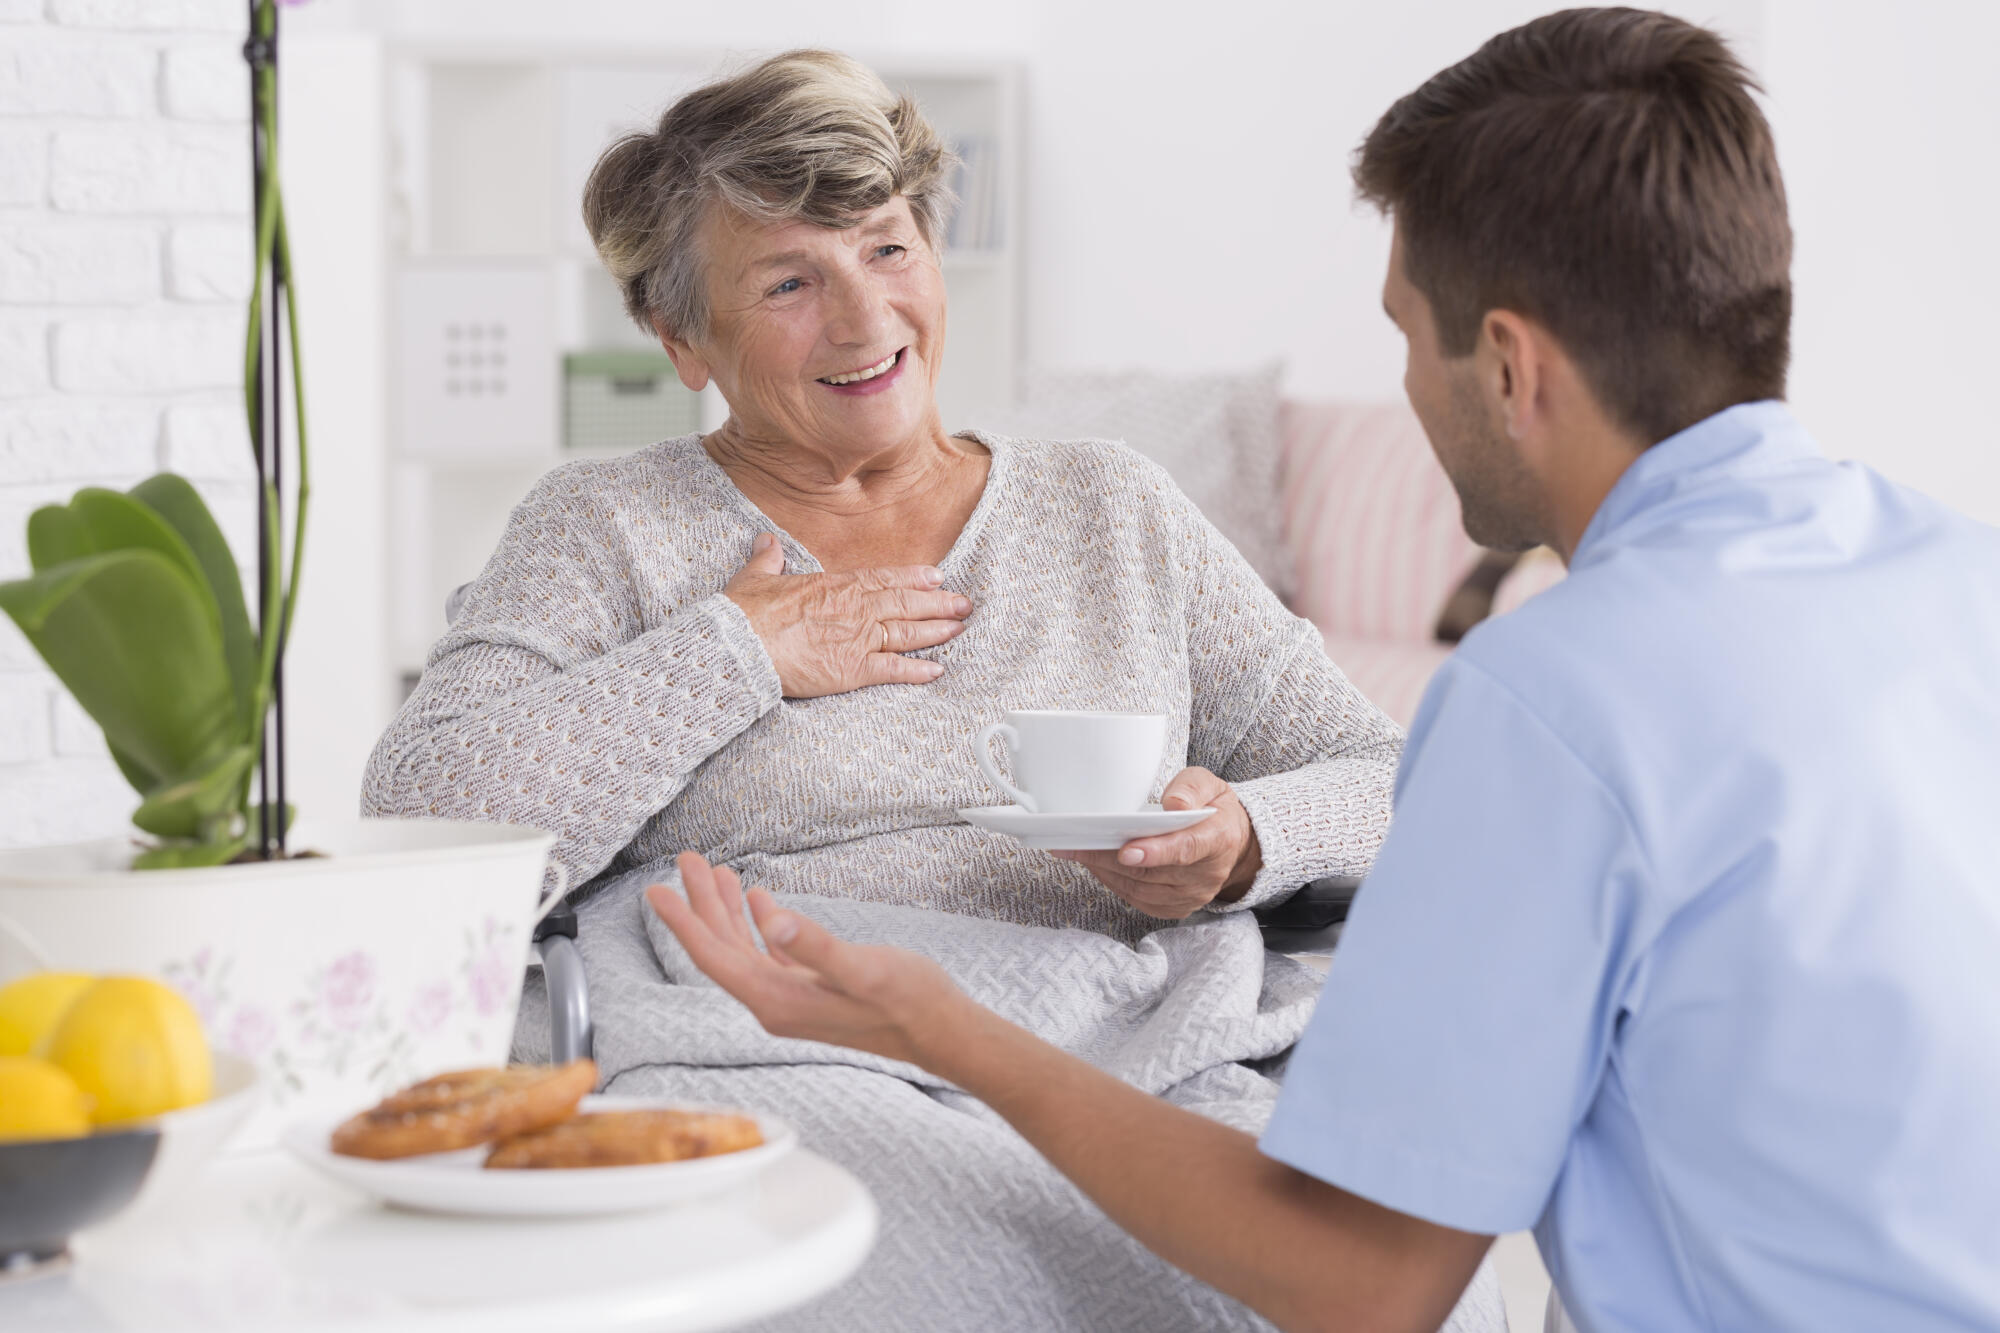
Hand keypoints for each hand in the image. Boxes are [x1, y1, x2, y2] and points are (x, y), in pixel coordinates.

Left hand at [646, 852, 967, 1067]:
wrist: (943, 1033)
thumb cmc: (911, 1004)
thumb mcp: (863, 969)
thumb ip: (815, 946)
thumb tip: (772, 920)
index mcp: (778, 1001)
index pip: (715, 957)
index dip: (683, 922)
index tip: (656, 889)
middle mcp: (776, 1004)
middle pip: (722, 949)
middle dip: (700, 904)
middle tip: (686, 861)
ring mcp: (793, 999)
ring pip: (743, 949)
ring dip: (727, 910)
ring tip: (714, 872)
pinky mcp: (812, 992)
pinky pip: (769, 955)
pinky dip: (757, 924)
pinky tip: (758, 901)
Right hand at [724, 533, 973, 697]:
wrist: (742, 646)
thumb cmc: (746, 614)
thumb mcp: (755, 578)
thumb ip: (767, 559)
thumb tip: (765, 542)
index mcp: (835, 585)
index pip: (884, 578)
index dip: (914, 578)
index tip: (936, 576)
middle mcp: (855, 609)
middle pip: (906, 604)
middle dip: (938, 603)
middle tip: (963, 603)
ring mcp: (857, 639)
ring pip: (907, 633)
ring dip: (937, 631)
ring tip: (959, 628)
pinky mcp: (853, 670)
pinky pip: (893, 669)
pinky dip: (917, 670)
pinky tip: (937, 670)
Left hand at [1053, 767, 1261, 918]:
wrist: (1232, 842)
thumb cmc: (1213, 809)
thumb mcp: (1209, 784)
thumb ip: (1190, 788)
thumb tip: (1174, 804)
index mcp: (1218, 839)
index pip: (1185, 849)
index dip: (1155, 852)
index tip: (1126, 851)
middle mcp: (1207, 874)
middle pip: (1152, 872)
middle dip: (1109, 857)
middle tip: (1076, 842)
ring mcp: (1192, 895)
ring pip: (1140, 889)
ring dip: (1105, 870)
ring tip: (1078, 850)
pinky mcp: (1176, 907)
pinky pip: (1138, 900)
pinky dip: (1114, 883)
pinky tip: (1097, 865)